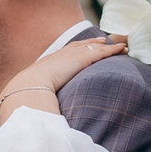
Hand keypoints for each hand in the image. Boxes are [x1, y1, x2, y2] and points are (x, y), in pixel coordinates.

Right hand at [0, 35, 126, 120]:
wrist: (29, 86)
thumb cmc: (28, 93)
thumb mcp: (34, 93)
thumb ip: (40, 98)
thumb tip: (37, 111)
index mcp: (50, 61)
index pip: (65, 52)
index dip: (76, 49)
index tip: (83, 47)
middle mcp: (61, 55)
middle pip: (81, 45)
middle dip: (92, 42)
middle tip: (102, 40)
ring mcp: (71, 56)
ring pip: (94, 48)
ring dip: (107, 46)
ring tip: (119, 46)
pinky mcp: (82, 59)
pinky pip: (102, 53)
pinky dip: (113, 50)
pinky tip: (122, 50)